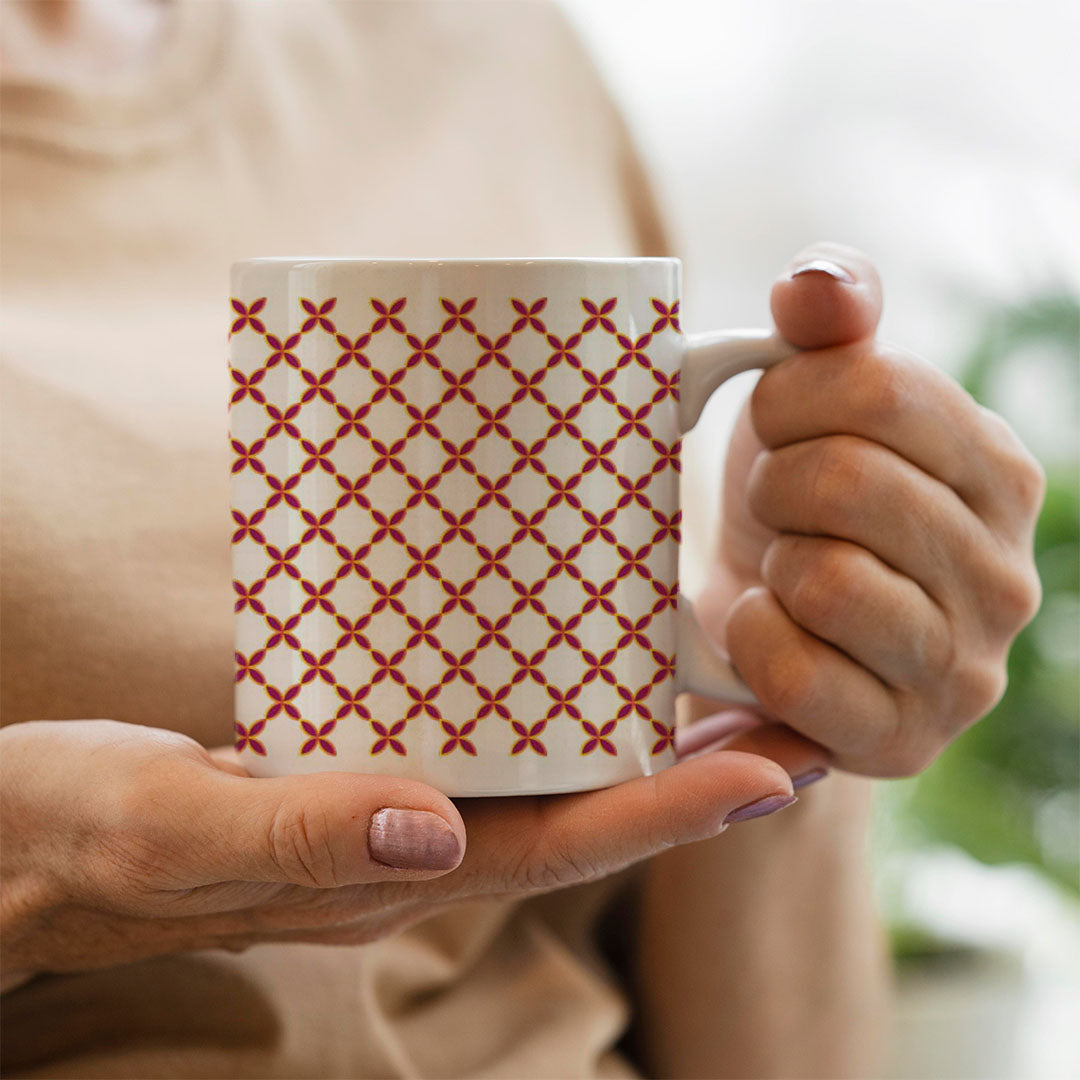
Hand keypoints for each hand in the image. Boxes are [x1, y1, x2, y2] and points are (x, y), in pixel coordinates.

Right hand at [0, 718, 794, 984]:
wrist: (27, 839)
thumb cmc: (84, 836)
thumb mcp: (168, 827)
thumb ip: (290, 830)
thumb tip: (428, 829)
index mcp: (381, 877)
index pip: (559, 849)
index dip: (671, 815)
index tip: (774, 770)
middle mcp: (410, 854)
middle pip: (585, 821)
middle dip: (697, 780)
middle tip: (799, 716)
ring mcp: (391, 819)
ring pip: (549, 787)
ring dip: (644, 748)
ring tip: (733, 691)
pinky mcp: (361, 773)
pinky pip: (488, 751)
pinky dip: (556, 719)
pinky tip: (585, 675)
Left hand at [695, 242, 1043, 776]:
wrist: (768, 617)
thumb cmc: (792, 498)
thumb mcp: (810, 394)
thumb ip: (829, 316)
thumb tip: (814, 286)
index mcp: (999, 470)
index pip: (880, 390)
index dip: (788, 399)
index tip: (772, 424)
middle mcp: (1005, 574)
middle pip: (845, 483)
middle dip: (773, 484)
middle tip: (773, 505)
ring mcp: (962, 669)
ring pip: (826, 580)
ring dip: (771, 564)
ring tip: (782, 568)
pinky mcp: (901, 739)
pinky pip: (797, 675)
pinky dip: (754, 639)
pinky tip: (768, 626)